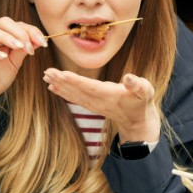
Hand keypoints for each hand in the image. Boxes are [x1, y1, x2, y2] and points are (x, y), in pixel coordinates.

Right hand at [0, 17, 46, 107]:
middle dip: (20, 32)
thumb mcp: (14, 63)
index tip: (44, 42)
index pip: (16, 24)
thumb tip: (40, 40)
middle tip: (31, 45)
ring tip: (19, 46)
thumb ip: (23, 50)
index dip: (31, 31)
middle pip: (3, 22)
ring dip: (6, 37)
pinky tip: (2, 57)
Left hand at [43, 69, 160, 142]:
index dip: (76, 81)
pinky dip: (63, 92)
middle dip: (62, 81)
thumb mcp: (145, 91)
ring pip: (74, 94)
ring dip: (60, 85)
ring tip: (46, 76)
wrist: (137, 121)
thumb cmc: (141, 102)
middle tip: (47, 72)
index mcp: (111, 95)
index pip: (91, 87)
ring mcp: (94, 104)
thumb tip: (129, 78)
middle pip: (78, 90)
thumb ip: (138, 85)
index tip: (62, 74)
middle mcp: (99, 101)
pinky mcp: (92, 105)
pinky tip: (53, 86)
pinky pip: (75, 98)